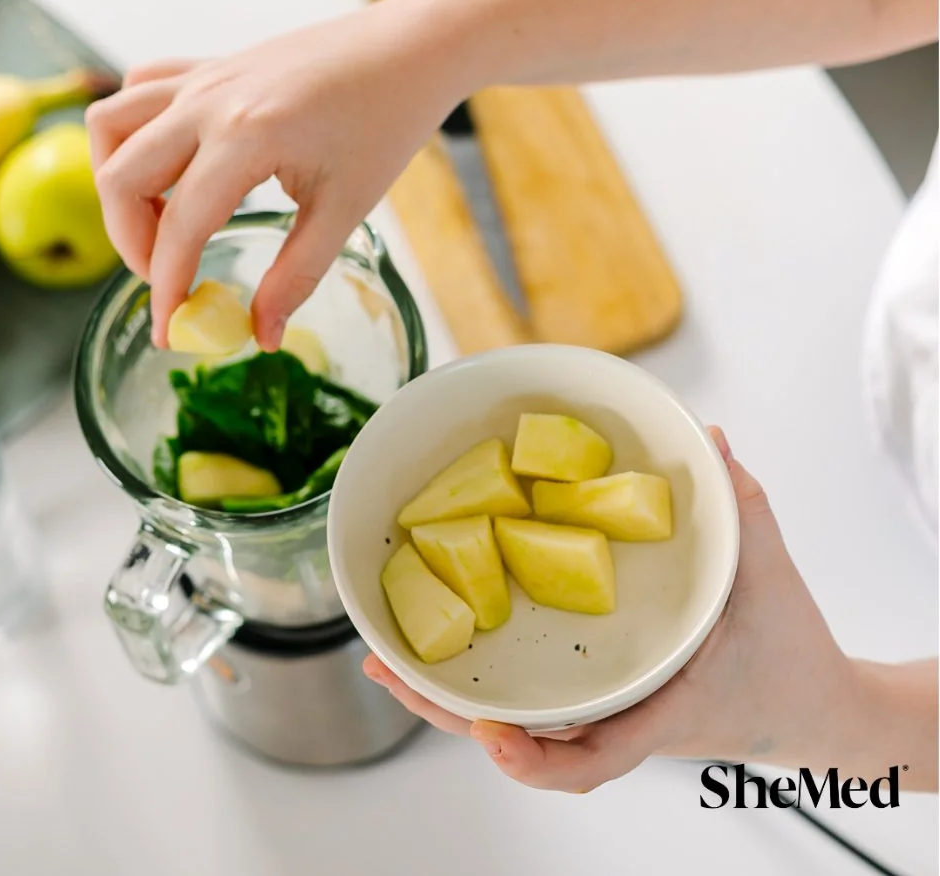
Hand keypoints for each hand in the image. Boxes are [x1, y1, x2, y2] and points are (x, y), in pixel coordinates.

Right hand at [84, 0, 468, 348]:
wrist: (407, 51)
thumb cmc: (386, 121)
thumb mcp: (345, 210)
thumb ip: (296, 276)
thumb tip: (261, 334)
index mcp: (246, 137)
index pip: (180, 227)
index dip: (165, 288)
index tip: (168, 331)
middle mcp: (208, 101)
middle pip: (120, 177)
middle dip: (131, 243)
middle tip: (166, 280)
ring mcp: (202, 78)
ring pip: (111, 124)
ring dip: (118, 183)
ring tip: (158, 224)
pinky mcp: (207, 67)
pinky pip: (138, 91)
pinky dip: (132, 132)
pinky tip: (168, 168)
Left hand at [363, 427, 858, 792]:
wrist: (812, 712)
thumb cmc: (793, 659)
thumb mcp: (773, 578)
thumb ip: (741, 509)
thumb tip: (707, 438)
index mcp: (665, 706)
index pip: (602, 753)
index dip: (541, 758)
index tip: (494, 738)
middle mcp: (623, 719)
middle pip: (526, 744)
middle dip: (451, 712)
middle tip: (384, 671)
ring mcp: (606, 715)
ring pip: (517, 724)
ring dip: (449, 697)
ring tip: (385, 662)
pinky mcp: (600, 702)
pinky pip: (532, 701)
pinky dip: (483, 683)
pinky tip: (441, 648)